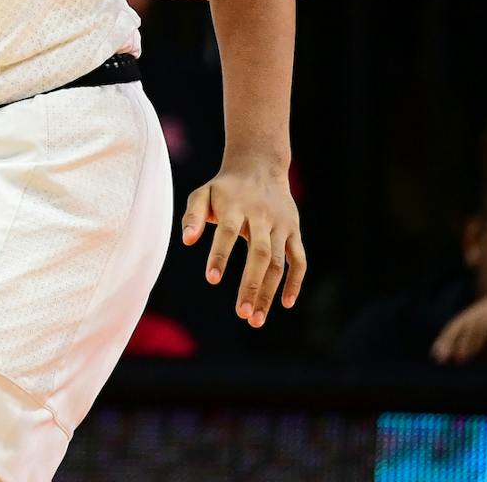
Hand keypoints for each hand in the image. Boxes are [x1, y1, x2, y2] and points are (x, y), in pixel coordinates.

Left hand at [181, 152, 304, 326]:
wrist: (259, 167)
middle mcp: (261, 216)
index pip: (228, 232)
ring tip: (255, 319)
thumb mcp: (202, 194)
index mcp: (236, 206)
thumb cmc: (224, 188)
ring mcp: (280, 225)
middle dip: (251, 285)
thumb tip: (187, 241)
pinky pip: (299, 260)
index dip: (220, 255)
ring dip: (269, 291)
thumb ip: (192, 215)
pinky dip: (295, 281)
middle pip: (260, 253)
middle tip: (241, 314)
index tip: (212, 279)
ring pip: (278, 262)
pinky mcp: (294, 232)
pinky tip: (286, 304)